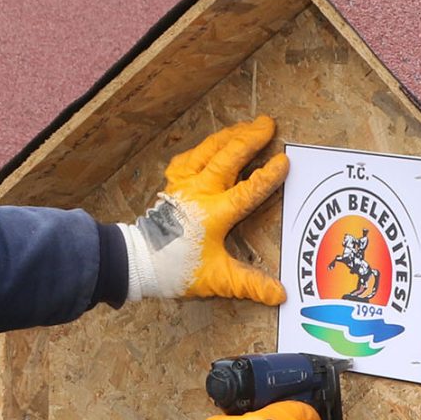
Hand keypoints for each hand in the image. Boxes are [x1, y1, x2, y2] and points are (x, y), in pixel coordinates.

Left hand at [119, 116, 289, 304]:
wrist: (137, 262)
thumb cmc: (174, 269)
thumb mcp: (216, 279)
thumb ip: (249, 284)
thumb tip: (280, 295)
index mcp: (212, 215)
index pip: (246, 192)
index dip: (266, 177)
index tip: (284, 161)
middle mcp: (198, 193)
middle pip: (227, 158)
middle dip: (249, 139)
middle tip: (268, 124)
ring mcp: (183, 185)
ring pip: (208, 151)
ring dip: (229, 136)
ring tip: (248, 125)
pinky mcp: (172, 184)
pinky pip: (188, 159)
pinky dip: (203, 149)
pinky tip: (212, 145)